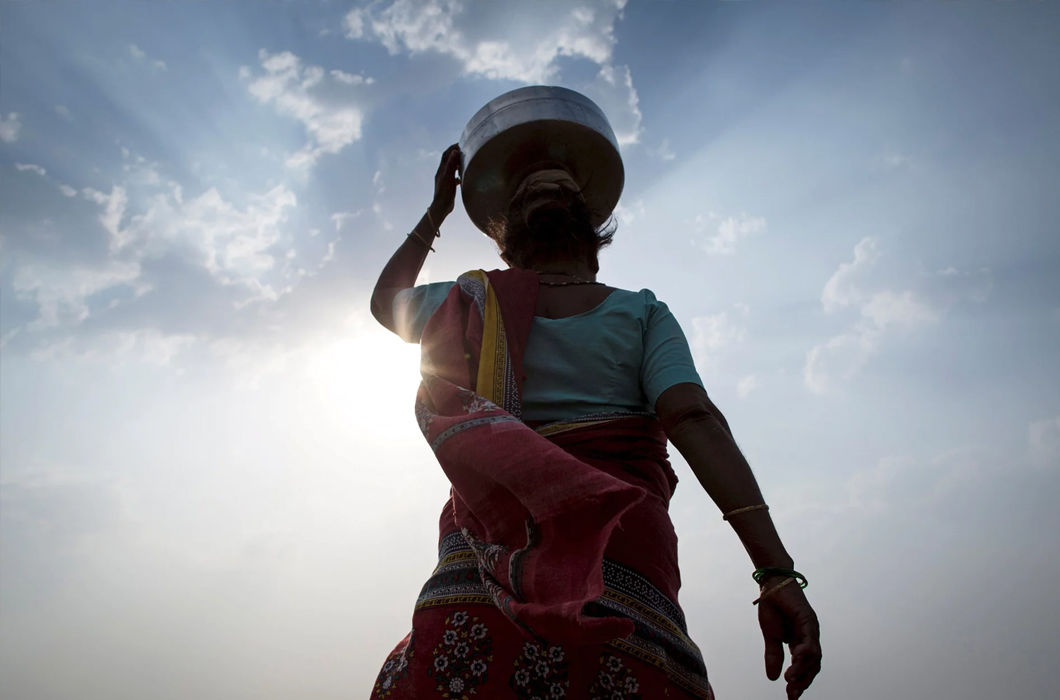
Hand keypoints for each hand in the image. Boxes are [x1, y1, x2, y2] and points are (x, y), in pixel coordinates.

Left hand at [431, 143, 460, 218]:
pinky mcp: (449, 186)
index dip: (452, 148)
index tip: (460, 143)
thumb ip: (451, 164)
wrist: (441, 207)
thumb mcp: (448, 177)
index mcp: (441, 170)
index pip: (446, 155)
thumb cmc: (444, 193)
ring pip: (451, 168)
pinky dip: (458, 174)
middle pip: (448, 160)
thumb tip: (455, 151)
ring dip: (457, 163)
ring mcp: (445, 180)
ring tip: (465, 161)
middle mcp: (442, 173)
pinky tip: (463, 177)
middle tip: (464, 150)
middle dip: (455, 154)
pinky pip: (454, 178)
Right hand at [758, 581, 820, 698]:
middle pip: (813, 665)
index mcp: (801, 641)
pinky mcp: (808, 619)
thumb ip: (774, 655)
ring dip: (803, 669)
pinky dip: (806, 651)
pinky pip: (810, 639)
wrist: (771, 582)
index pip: (805, 667)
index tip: (790, 697)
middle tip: (792, 694)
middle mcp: (810, 637)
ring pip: (813, 656)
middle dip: (803, 681)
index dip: (799, 683)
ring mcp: (811, 628)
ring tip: (791, 680)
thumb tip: (773, 678)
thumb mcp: (770, 635)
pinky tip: (798, 659)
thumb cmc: (772, 605)